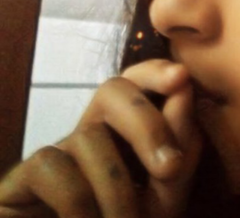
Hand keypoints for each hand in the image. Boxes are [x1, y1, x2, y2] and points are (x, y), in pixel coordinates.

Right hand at [0, 59, 203, 217]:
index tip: (181, 78)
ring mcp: (57, 152)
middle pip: (112, 91)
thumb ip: (180, 150)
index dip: (155, 71)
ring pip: (88, 136)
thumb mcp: (164, 198)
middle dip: (147, 122)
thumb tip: (184, 92)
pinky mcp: (23, 177)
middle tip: (170, 168)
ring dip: (117, 188)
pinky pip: (52, 166)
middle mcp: (89, 132)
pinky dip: (79, 201)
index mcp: (124, 131)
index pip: (136, 80)